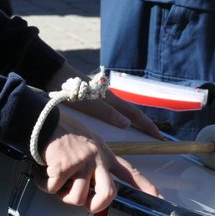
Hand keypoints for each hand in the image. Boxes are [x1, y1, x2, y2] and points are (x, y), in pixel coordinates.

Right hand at [42, 114, 156, 213]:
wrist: (45, 121)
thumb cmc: (65, 134)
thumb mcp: (89, 145)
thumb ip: (96, 166)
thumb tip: (94, 193)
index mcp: (105, 154)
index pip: (129, 172)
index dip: (145, 186)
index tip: (158, 198)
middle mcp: (97, 158)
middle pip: (108, 194)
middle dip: (95, 205)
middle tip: (84, 201)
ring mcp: (82, 162)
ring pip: (76, 198)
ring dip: (62, 194)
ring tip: (57, 177)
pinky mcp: (64, 167)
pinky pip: (53, 190)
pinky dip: (45, 185)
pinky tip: (45, 171)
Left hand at [46, 62, 163, 140]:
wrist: (55, 77)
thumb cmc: (72, 90)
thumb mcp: (89, 102)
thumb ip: (107, 113)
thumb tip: (127, 124)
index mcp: (112, 99)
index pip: (135, 114)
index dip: (148, 125)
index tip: (159, 136)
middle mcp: (110, 99)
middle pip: (132, 114)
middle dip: (144, 126)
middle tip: (154, 138)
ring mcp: (102, 100)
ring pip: (122, 114)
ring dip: (133, 124)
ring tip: (139, 136)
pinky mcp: (93, 102)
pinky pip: (111, 115)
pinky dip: (119, 122)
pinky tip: (115, 129)